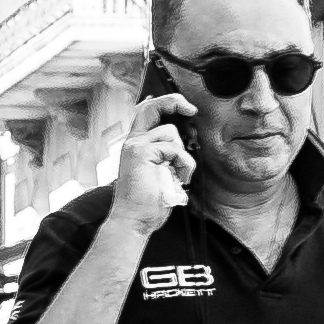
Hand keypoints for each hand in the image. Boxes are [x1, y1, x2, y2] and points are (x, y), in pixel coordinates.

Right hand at [112, 94, 194, 228]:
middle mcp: (133, 142)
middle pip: (151, 107)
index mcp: (136, 146)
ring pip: (170, 133)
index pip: (146, 114)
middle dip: (173, 102)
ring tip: (179, 176)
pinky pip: (173, 148)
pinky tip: (179, 179)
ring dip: (183, 155)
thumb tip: (183, 146)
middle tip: (191, 109)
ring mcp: (135, 146)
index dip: (164, 103)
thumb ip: (167, 158)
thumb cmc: (148, 204)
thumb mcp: (162, 175)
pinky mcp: (141, 153)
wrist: (133, 221)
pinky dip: (183, 164)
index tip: (184, 107)